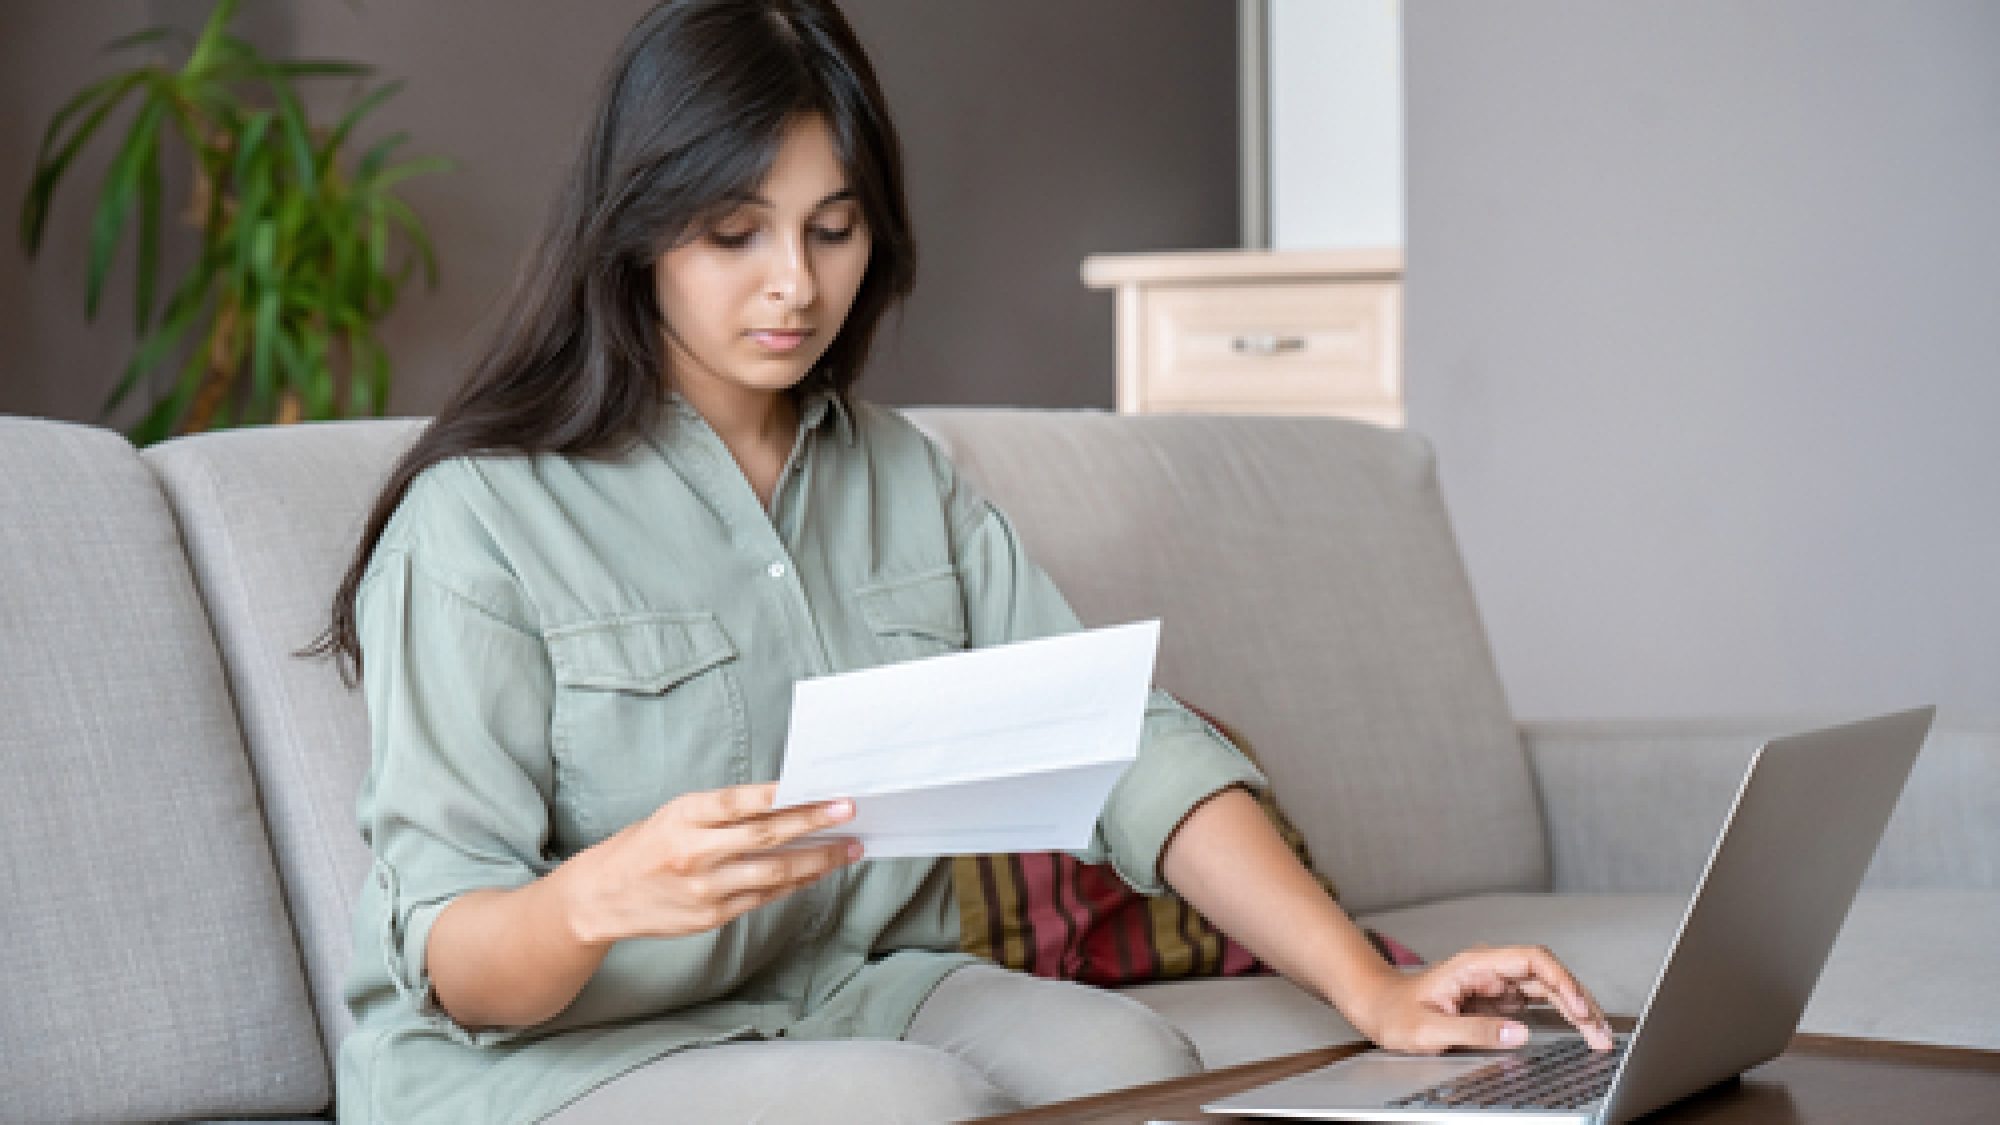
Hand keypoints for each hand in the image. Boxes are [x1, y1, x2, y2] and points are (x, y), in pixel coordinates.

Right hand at [564, 782, 859, 944]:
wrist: (600, 898)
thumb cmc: (645, 846)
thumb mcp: (675, 815)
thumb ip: (723, 813)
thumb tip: (785, 804)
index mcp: (684, 816)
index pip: (741, 801)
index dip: (785, 795)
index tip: (822, 789)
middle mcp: (695, 852)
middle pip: (767, 836)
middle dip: (815, 822)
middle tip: (850, 811)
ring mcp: (705, 888)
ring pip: (775, 871)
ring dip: (819, 859)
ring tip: (849, 848)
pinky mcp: (713, 916)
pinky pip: (765, 897)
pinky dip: (795, 882)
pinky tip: (817, 871)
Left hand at [1352, 944, 1615, 1053]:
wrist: (1376, 1007)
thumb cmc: (1395, 1012)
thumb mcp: (1429, 1029)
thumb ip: (1475, 1030)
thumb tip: (1519, 1034)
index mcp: (1474, 965)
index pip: (1530, 961)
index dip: (1561, 981)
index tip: (1579, 1008)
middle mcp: (1489, 969)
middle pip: (1546, 976)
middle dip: (1578, 1001)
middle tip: (1601, 1033)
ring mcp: (1495, 984)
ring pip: (1546, 990)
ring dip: (1574, 1009)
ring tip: (1599, 1036)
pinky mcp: (1496, 1000)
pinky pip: (1536, 1004)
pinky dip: (1560, 1016)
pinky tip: (1577, 1029)